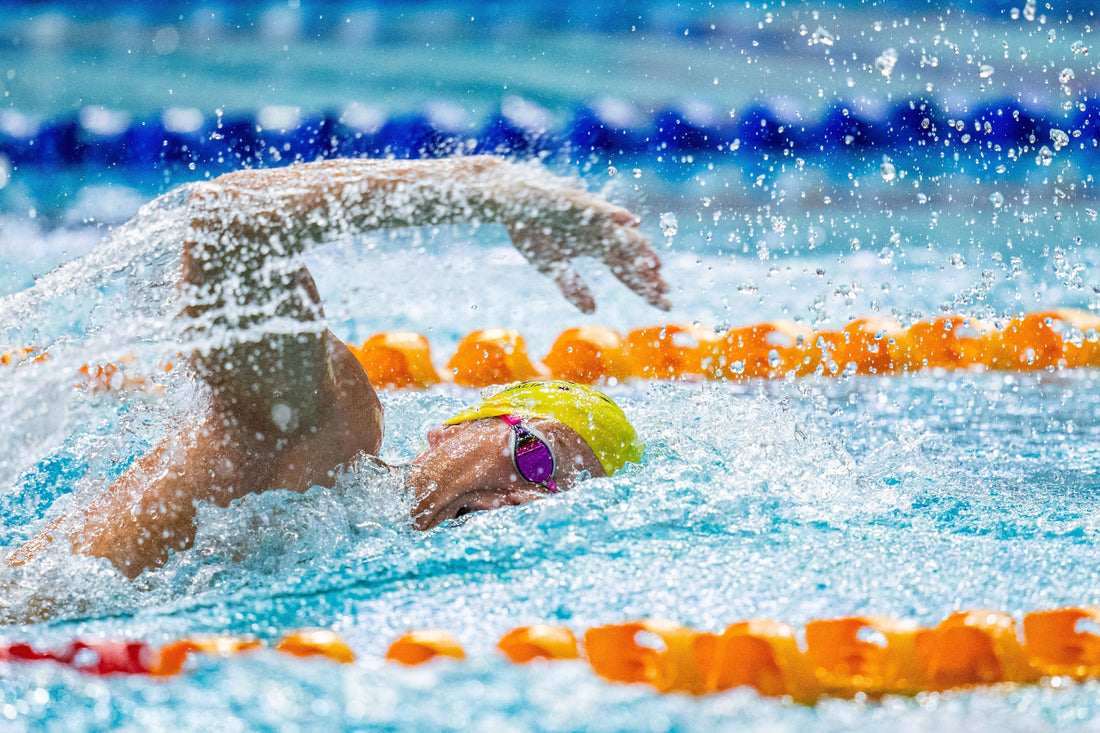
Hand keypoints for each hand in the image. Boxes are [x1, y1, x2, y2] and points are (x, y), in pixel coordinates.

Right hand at [503, 184, 670, 313]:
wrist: (512, 198)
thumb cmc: (532, 230)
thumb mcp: (550, 265)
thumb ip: (571, 285)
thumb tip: (592, 310)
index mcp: (597, 248)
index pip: (627, 273)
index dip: (645, 289)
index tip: (665, 305)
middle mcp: (602, 234)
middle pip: (631, 258)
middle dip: (649, 277)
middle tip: (667, 295)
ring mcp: (593, 218)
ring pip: (622, 235)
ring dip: (639, 248)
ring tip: (655, 265)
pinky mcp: (580, 204)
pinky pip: (601, 209)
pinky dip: (616, 215)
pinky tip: (631, 221)